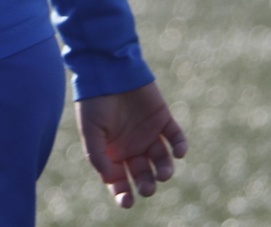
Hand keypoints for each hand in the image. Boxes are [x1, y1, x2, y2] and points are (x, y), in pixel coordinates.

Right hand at [76, 81, 187, 208]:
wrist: (108, 69)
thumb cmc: (94, 101)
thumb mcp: (90, 130)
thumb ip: (97, 155)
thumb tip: (108, 179)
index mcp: (113, 152)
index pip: (119, 180)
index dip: (122, 193)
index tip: (127, 202)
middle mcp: (132, 147)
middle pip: (143, 174)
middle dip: (146, 184)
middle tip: (148, 188)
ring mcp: (149, 133)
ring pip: (161, 160)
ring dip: (165, 170)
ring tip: (163, 174)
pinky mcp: (163, 119)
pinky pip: (175, 137)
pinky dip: (180, 146)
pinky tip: (178, 153)